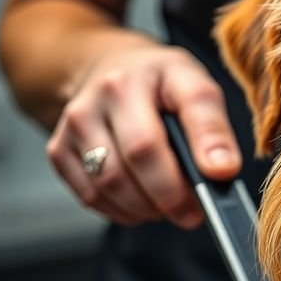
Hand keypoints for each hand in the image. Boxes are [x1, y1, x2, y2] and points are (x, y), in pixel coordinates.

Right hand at [46, 42, 241, 228]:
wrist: (108, 70)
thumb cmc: (159, 85)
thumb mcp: (197, 87)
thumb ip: (214, 127)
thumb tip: (222, 170)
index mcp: (155, 70)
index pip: (187, 107)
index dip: (205, 145)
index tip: (221, 174)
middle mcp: (109, 91)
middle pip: (141, 155)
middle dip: (173, 194)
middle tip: (193, 210)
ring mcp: (78, 121)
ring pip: (111, 183)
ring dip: (146, 207)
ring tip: (167, 204)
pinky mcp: (59, 149)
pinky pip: (90, 196)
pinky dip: (121, 210)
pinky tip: (139, 202)